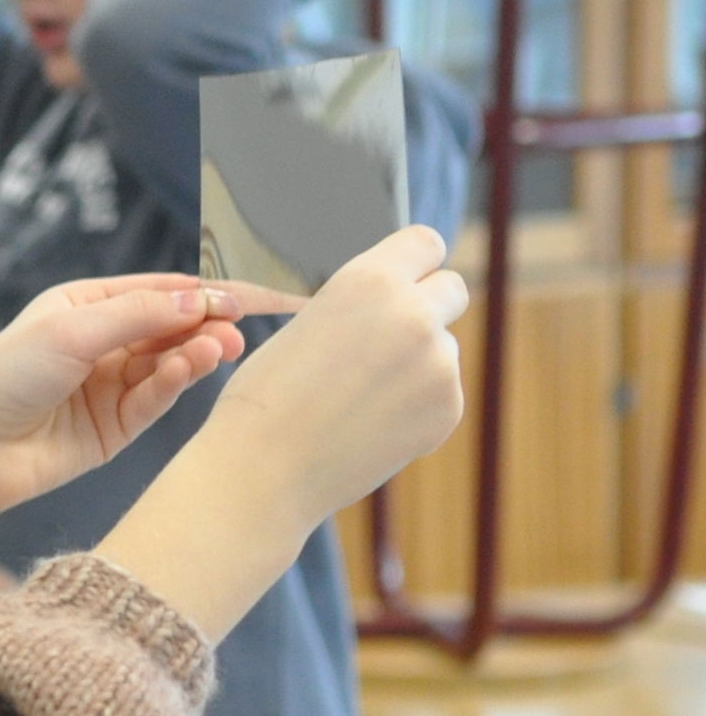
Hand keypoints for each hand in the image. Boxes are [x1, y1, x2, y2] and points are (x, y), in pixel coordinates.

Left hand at [0, 274, 287, 604]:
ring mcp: (110, 388)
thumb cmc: (3, 378)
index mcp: (84, 306)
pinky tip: (194, 367)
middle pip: (172, 326)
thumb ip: (141, 314)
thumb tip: (204, 296)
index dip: (205, 290)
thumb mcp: (71, 330)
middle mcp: (101, 344)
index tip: (250, 294)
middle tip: (240, 323)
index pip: (159, 290)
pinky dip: (177, 382)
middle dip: (208, 322)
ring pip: (170, 363)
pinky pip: (156, 400)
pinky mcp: (115, 430)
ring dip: (197, 352)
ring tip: (220, 346)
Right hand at [99, 226, 466, 640]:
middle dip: (428, 307)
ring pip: (443, 348)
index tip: (406, 279)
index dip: (414, 263)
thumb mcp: (306, 325)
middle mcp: (412, 313)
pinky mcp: (448, 408)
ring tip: (357, 400)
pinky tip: (368, 425)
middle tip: (389, 340)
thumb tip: (399, 305)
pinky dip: (415, 408)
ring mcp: (438, 363)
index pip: (426, 243)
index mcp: (369, 281)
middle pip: (452, 289)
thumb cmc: (265, 398)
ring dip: (416, 366)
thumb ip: (361, 308)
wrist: (263, 471)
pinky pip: (441, 394)